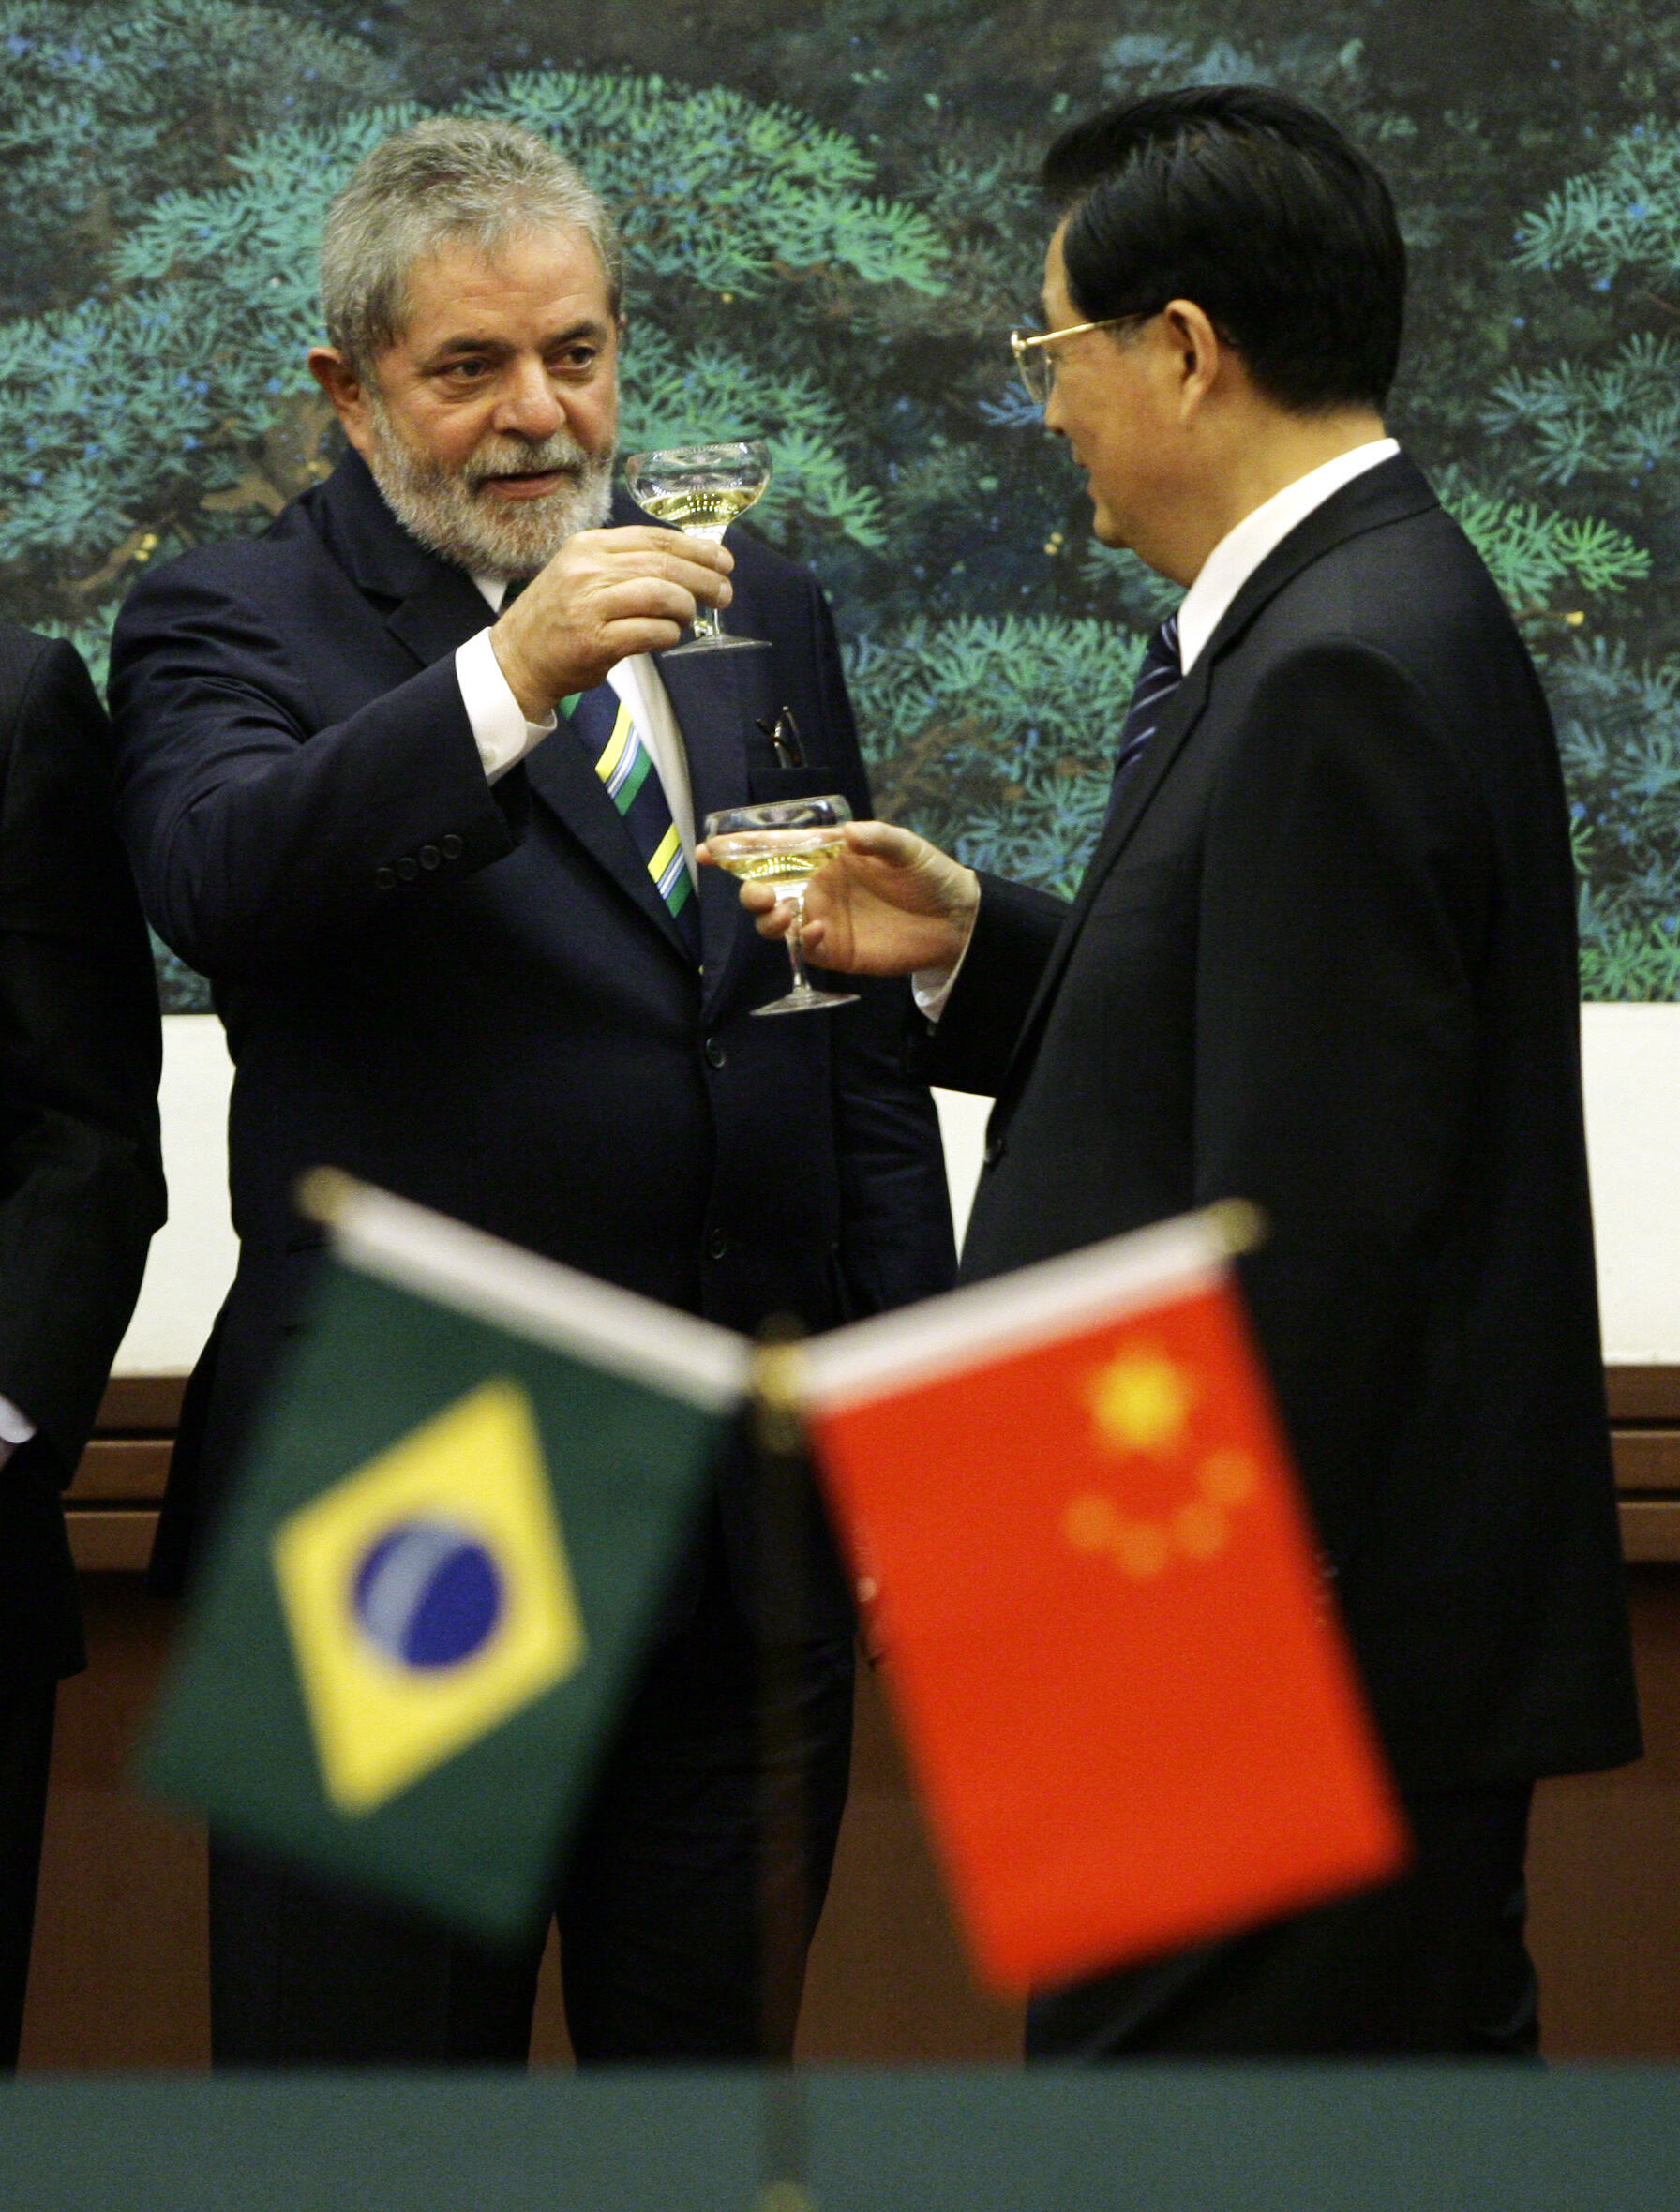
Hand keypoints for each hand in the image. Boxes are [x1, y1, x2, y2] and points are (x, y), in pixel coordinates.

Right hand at [490, 527, 732, 714]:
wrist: (517, 658)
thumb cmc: (559, 618)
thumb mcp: (583, 574)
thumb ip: (626, 564)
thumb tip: (689, 564)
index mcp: (588, 546)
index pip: (655, 538)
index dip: (696, 549)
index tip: (723, 561)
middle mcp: (588, 569)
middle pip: (664, 564)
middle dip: (704, 579)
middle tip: (724, 593)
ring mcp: (589, 604)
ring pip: (661, 594)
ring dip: (686, 607)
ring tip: (690, 618)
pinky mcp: (594, 641)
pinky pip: (650, 631)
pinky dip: (668, 634)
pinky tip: (669, 636)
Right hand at [698, 817, 979, 977]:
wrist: (956, 922)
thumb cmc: (929, 874)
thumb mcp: (907, 848)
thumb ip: (879, 839)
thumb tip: (851, 834)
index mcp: (824, 854)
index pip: (773, 848)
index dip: (736, 848)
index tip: (708, 850)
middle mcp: (815, 885)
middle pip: (763, 889)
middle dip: (750, 892)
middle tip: (762, 895)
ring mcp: (822, 919)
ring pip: (775, 923)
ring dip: (769, 920)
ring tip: (784, 915)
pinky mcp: (835, 949)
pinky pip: (805, 948)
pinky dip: (803, 940)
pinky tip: (817, 931)